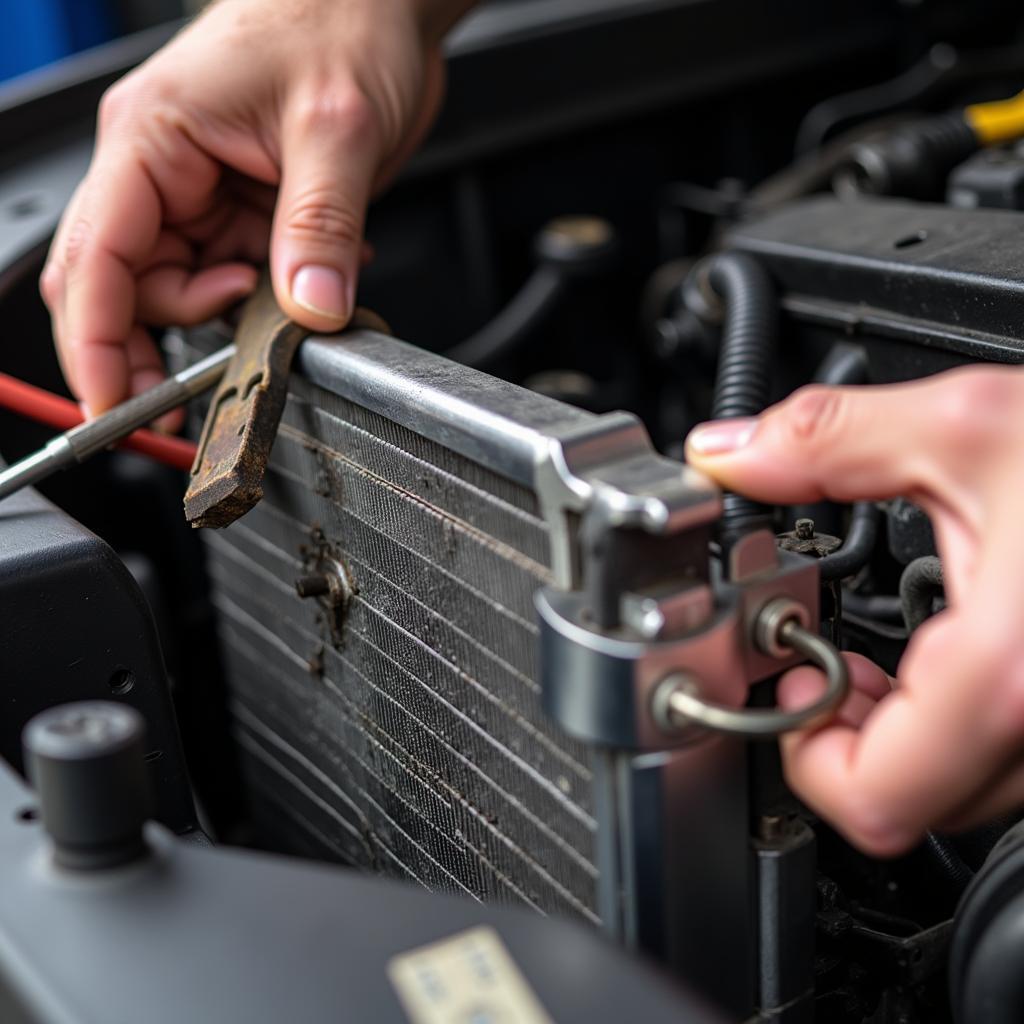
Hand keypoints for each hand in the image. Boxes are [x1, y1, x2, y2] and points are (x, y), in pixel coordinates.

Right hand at [40, 0, 468, 426]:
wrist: (378, 1)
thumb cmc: (340, 19)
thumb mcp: (335, 129)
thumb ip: (319, 228)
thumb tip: (307, 310)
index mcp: (152, 141)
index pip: (95, 263)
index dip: (95, 347)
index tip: (113, 409)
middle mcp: (162, 170)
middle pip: (126, 289)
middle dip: (149, 350)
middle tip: (193, 401)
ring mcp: (200, 192)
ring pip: (183, 291)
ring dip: (227, 323)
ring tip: (284, 311)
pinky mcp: (241, 207)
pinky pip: (235, 276)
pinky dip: (265, 299)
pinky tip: (305, 280)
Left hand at [686, 366, 1023, 855]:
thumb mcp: (972, 427)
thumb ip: (831, 441)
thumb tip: (732, 450)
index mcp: (1015, 671)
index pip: (873, 802)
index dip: (805, 754)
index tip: (796, 684)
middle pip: (909, 803)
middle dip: (845, 739)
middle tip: (827, 665)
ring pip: (960, 792)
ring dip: (899, 736)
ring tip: (882, 659)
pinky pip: (1007, 764)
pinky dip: (954, 730)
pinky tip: (946, 661)